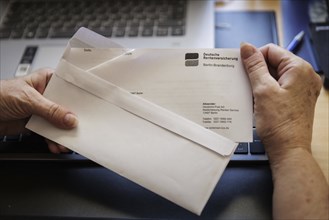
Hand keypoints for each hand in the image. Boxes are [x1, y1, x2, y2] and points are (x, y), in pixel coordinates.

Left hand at [0, 68, 77, 152]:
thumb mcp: (28, 100)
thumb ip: (51, 110)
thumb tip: (71, 119)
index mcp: (47, 80)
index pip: (68, 87)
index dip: (80, 97)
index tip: (90, 108)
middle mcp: (47, 95)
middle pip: (67, 107)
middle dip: (73, 119)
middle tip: (80, 128)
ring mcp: (42, 110)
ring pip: (59, 122)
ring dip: (63, 133)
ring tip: (67, 142)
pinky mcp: (37, 123)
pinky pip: (49, 133)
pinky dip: (53, 141)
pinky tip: (56, 145)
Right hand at [240, 43, 321, 160]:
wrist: (288, 149)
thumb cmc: (280, 124)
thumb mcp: (262, 90)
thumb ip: (254, 66)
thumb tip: (247, 47)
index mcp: (300, 69)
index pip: (272, 50)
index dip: (254, 57)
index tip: (242, 66)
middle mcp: (305, 77)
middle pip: (274, 63)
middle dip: (257, 71)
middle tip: (245, 82)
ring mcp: (302, 89)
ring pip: (275, 76)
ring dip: (260, 82)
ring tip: (252, 94)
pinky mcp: (296, 99)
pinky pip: (279, 87)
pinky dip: (266, 91)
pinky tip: (257, 100)